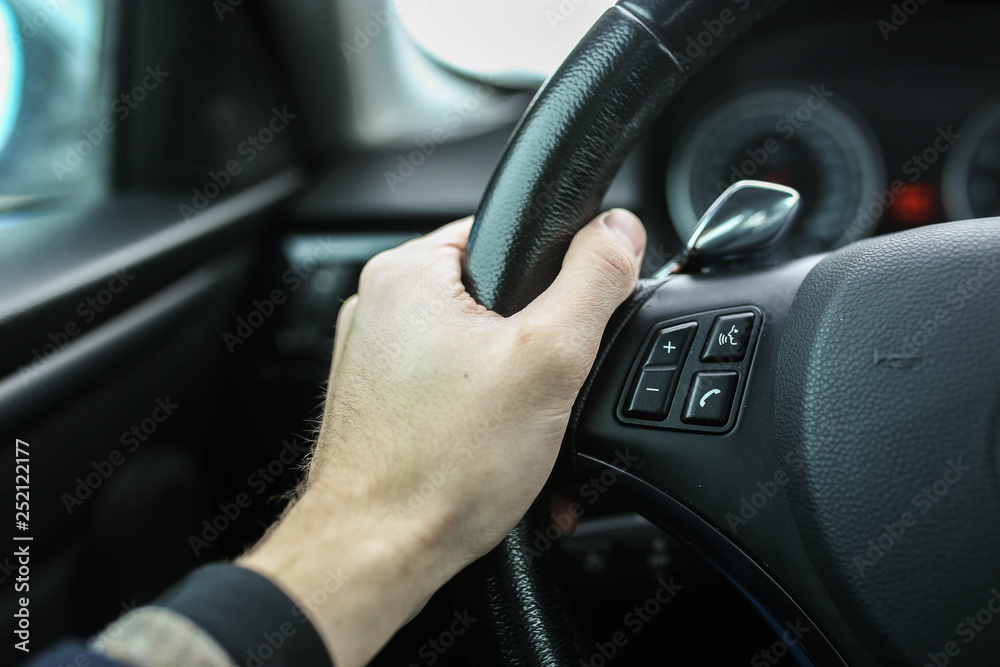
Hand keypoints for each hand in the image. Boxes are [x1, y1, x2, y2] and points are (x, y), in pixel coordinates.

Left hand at [239, 209, 645, 666]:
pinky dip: (486, 421)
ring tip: (522, 440)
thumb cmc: (439, 468)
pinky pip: (453, 395)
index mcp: (407, 273)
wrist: (376, 556)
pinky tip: (501, 459)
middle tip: (547, 399)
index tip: (575, 325)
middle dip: (541, 356)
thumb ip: (593, 281)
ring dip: (519, 397)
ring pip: (479, 357)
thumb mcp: (548, 359)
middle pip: (499, 304)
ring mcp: (376, 362)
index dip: (562, 277)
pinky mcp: (381, 406)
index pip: (511, 236)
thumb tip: (618, 231)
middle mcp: (380, 310)